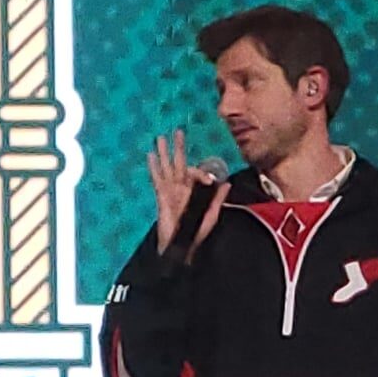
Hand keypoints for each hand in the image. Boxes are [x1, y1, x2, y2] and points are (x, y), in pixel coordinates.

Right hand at [148, 129, 229, 258]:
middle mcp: (181, 187)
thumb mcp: (211, 215)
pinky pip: (157, 179)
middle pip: (179, 163)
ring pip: (166, 167)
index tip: (210, 180)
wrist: (182, 245)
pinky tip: (150, 156)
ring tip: (160, 138)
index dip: (202, 173)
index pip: (196, 173)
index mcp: (194, 190)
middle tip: (177, 131)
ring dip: (163, 153)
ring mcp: (170, 190)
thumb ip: (218, 199)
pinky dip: (154, 168)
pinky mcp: (161, 196)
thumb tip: (227, 182)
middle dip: (178, 148)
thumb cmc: (197, 233)